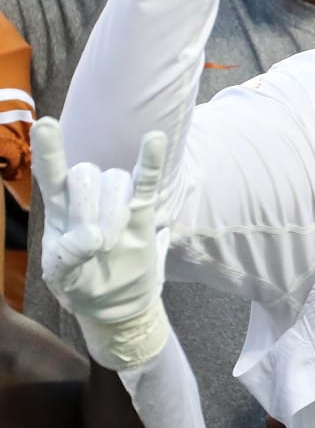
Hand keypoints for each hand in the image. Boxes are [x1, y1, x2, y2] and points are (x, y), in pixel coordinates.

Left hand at [32, 118, 170, 370]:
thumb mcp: (62, 280)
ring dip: (114, 210)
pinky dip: (152, 160)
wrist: (117, 302)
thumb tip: (88, 238)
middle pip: (87, 175)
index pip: (51, 175)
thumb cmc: (82, 287)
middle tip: (97, 244)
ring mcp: (116, 203)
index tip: (45, 124)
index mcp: (59, 212)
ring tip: (113, 241)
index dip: (49, 151)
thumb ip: (67, 258)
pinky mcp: (143, 212)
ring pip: (117, 181)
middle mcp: (86, 199)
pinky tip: (156, 139)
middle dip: (91, 208)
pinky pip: (147, 180)